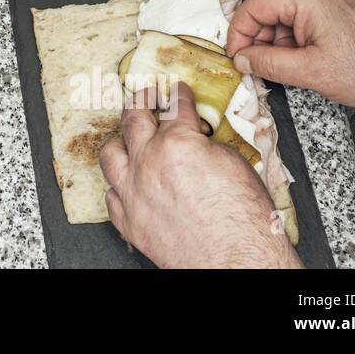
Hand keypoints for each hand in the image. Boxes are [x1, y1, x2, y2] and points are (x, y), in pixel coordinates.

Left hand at [99, 80, 300, 267]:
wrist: (237, 262)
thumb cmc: (244, 221)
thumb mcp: (234, 163)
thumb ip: (206, 144)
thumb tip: (197, 140)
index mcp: (176, 142)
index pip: (174, 105)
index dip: (177, 94)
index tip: (176, 91)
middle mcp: (147, 163)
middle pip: (133, 118)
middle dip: (140, 101)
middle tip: (146, 95)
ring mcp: (132, 192)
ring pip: (110, 154)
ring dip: (120, 142)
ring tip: (127, 137)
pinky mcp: (128, 220)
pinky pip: (111, 195)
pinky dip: (118, 187)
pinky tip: (125, 183)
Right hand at [226, 0, 354, 107]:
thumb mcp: (310, 71)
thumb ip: (268, 63)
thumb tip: (241, 60)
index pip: (253, 7)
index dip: (238, 34)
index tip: (236, 56)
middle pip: (264, 6)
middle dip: (255, 36)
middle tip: (254, 63)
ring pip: (279, 13)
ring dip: (273, 38)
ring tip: (282, 65)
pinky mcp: (330, 7)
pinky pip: (296, 16)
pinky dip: (289, 37)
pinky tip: (296, 58)